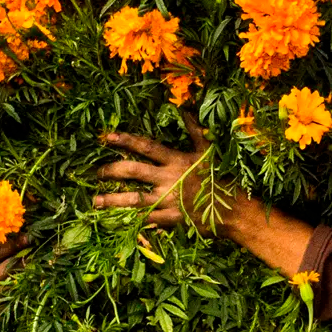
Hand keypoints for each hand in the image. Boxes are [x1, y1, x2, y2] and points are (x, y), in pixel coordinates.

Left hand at [91, 118, 229, 232]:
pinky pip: (148, 220)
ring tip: (95, 201)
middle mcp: (169, 179)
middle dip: (112, 171)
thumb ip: (194, 130)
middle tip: (97, 172)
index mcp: (176, 160)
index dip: (126, 141)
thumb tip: (184, 109)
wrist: (236, 210)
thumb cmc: (222, 178)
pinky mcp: (172, 219)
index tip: (107, 137)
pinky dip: (132, 221)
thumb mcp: (208, 151)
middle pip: (133, 171)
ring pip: (135, 199)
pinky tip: (116, 222)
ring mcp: (169, 201)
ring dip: (113, 200)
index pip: (146, 147)